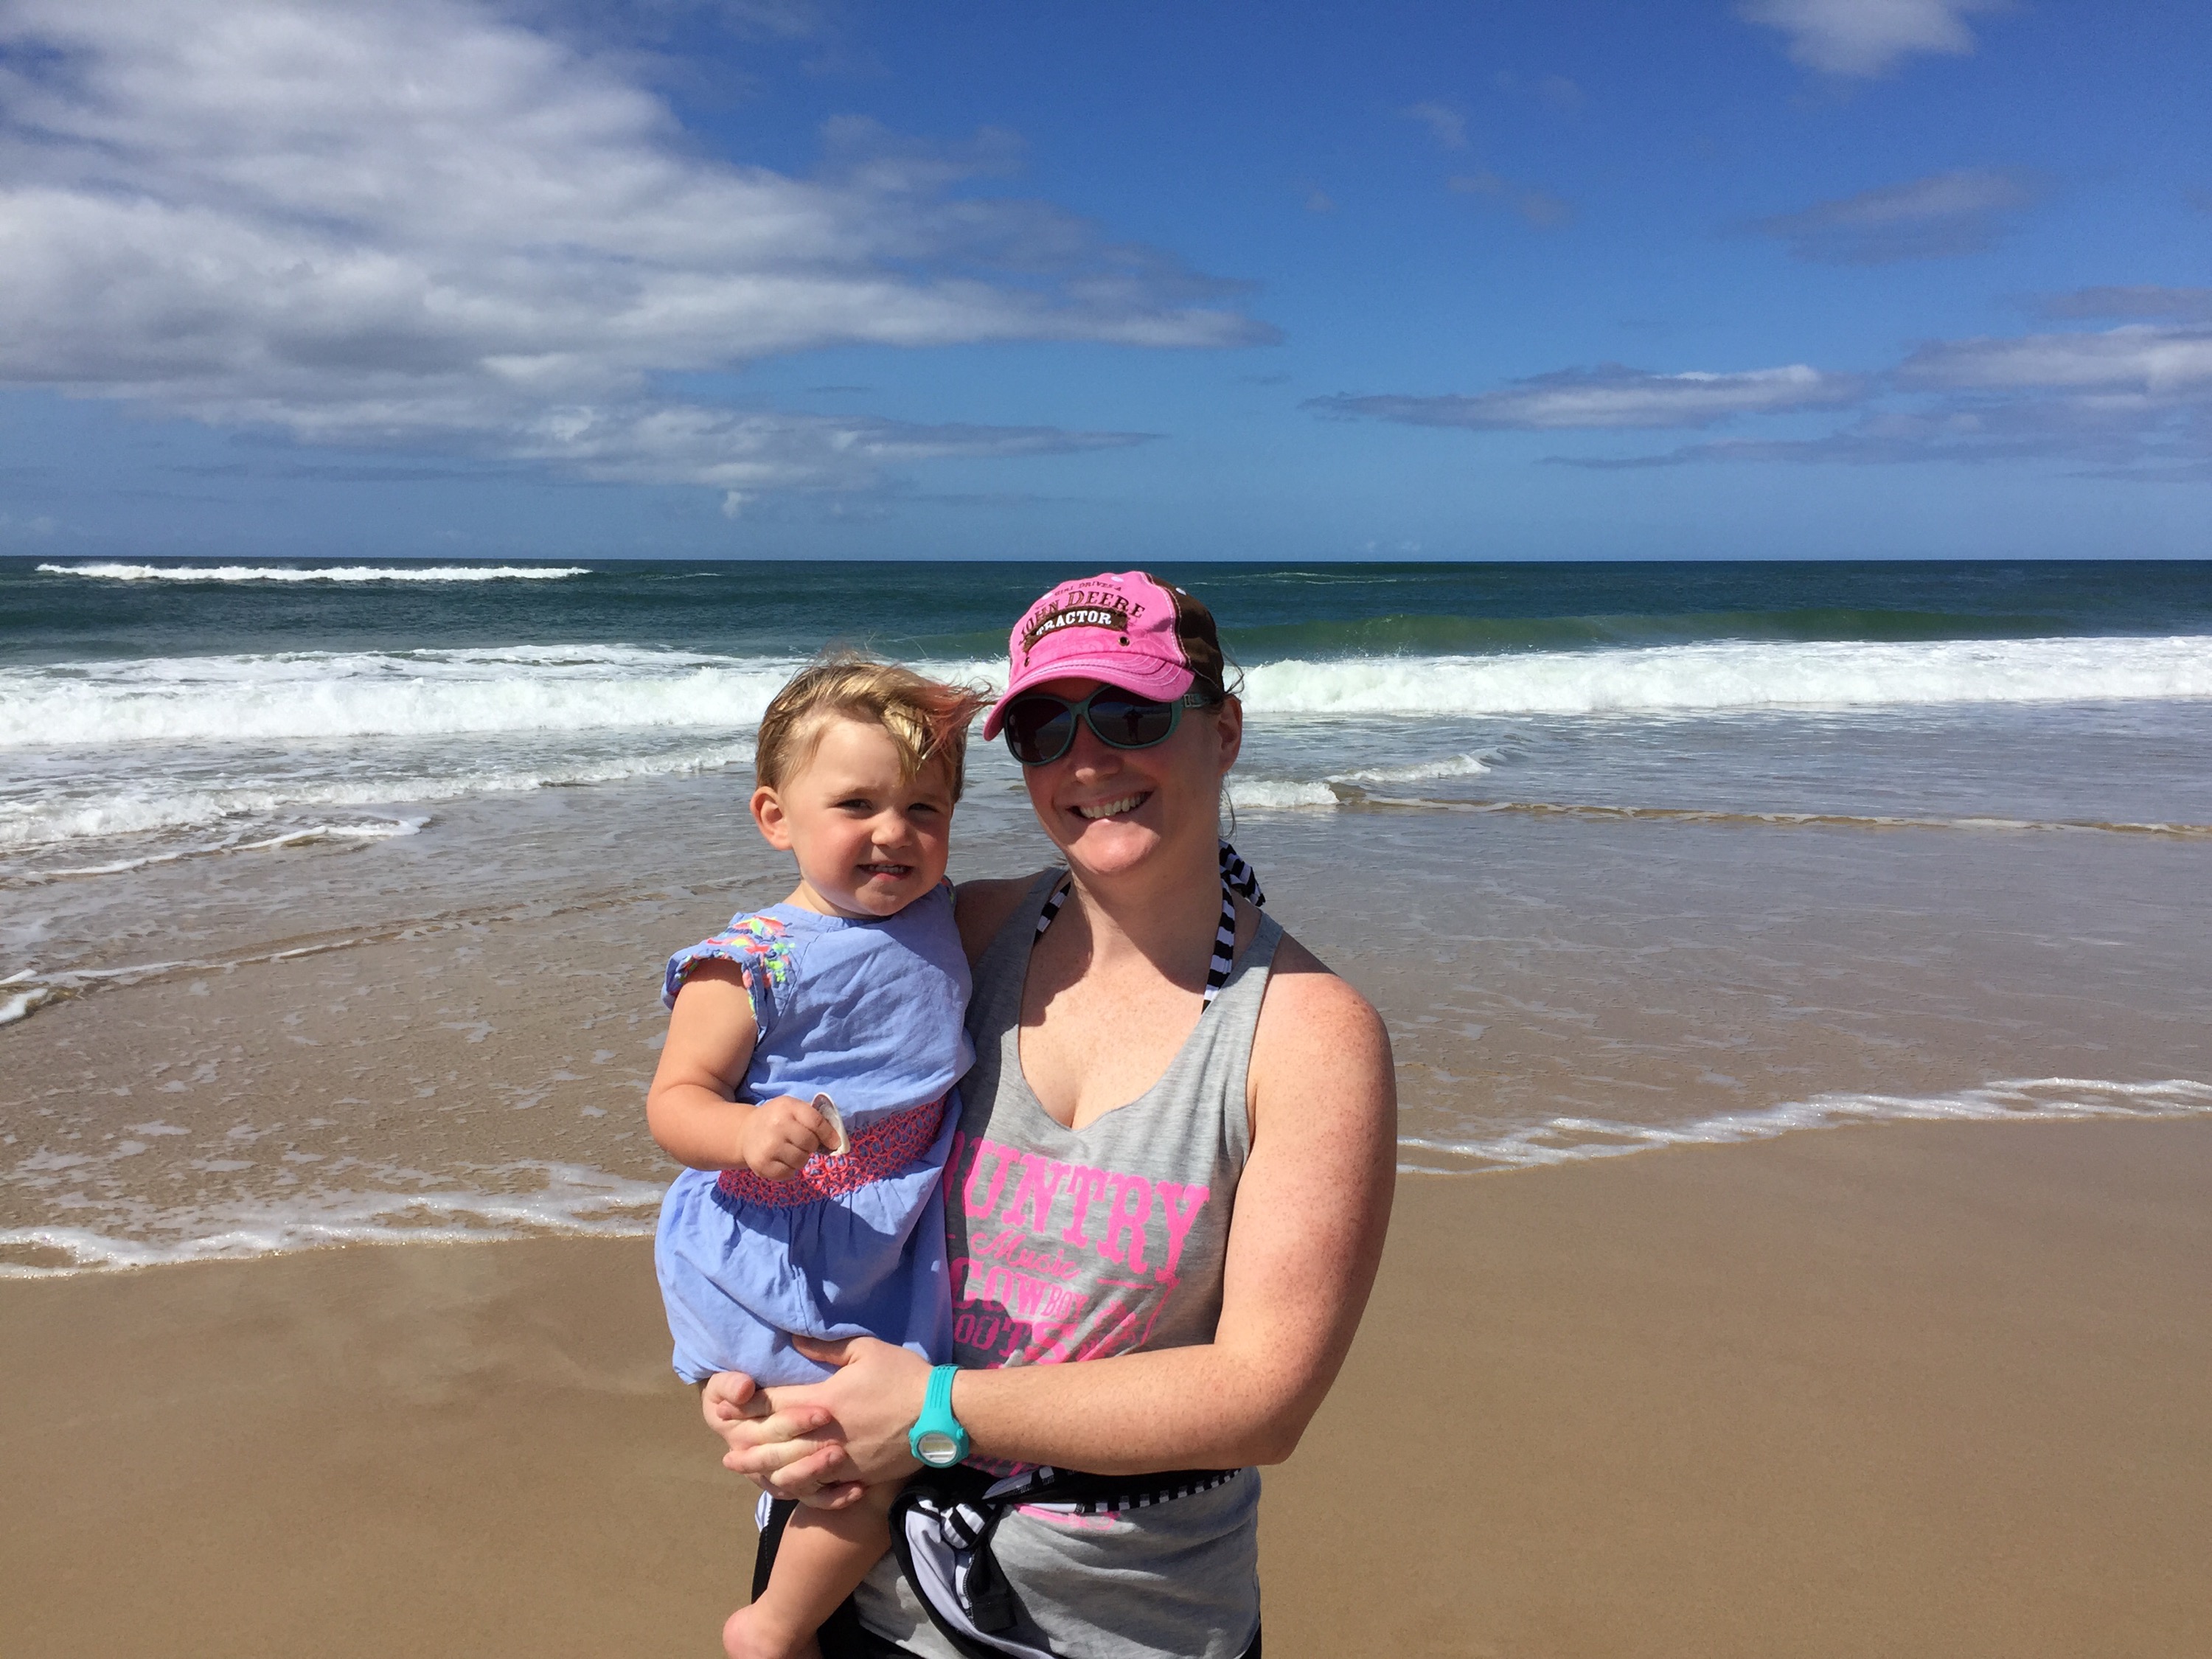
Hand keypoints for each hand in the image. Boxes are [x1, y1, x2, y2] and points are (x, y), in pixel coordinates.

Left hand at [703, 1336, 931, 1503]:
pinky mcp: (853, 1475)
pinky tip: (780, 1484)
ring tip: (742, 1468)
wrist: (940, 1415)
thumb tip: (793, 1342)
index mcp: (824, 1399)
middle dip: (745, 1444)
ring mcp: (838, 1459)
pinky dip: (793, 1484)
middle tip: (724, 1448)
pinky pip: (816, 1486)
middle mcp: (824, 1433)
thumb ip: (825, 1348)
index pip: (775, 1404)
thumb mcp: (866, 1350)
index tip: (727, 1406)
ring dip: (760, 1468)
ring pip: (789, 1469)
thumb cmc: (903, 1377)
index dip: (747, 1406)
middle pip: (774, 1443)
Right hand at [737, 1095, 833, 1179]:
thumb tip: (837, 1141)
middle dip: (811, 1146)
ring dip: (801, 1159)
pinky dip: (790, 1170)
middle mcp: (777, 1125)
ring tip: (790, 1151)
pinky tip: (781, 1160)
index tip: (834, 1143)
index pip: (816, 1122)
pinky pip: (789, 1174)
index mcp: (787, 1107)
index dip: (829, 1134)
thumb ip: (814, 1119)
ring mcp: (769, 1146)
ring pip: (801, 1161)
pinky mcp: (762, 1164)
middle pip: (810, 1143)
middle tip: (802, 1144)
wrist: (745, 1132)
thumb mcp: (792, 1109)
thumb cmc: (776, 1119)